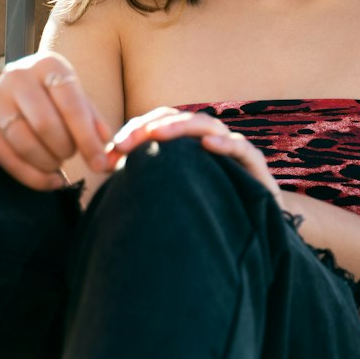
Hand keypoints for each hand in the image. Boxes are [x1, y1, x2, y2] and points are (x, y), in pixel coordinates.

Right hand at [0, 52, 117, 191]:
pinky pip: (8, 160)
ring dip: (50, 163)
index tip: (101, 164)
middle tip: (72, 154)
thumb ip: (94, 124)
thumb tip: (109, 152)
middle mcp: (17, 76)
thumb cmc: (57, 100)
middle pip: (46, 125)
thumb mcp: (78, 101)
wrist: (18, 94)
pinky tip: (51, 179)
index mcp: (48, 65)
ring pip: (26, 144)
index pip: (71, 105)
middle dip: (66, 149)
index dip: (88, 139)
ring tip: (58, 161)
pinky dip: (34, 177)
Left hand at [107, 108, 283, 202]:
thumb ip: (142, 176)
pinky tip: (208, 145)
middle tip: (124, 142)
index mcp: (189, 145)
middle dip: (150, 127)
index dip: (136, 129)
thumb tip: (105, 164)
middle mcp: (210, 141)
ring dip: (180, 128)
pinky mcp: (255, 166)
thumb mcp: (169, 193)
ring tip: (156, 134)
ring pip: (207, 126)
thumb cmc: (207, 214)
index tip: (112, 150)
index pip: (160, 123)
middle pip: (179, 121)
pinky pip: (242, 148)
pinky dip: (225, 144)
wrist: (252, 237)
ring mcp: (233, 151)